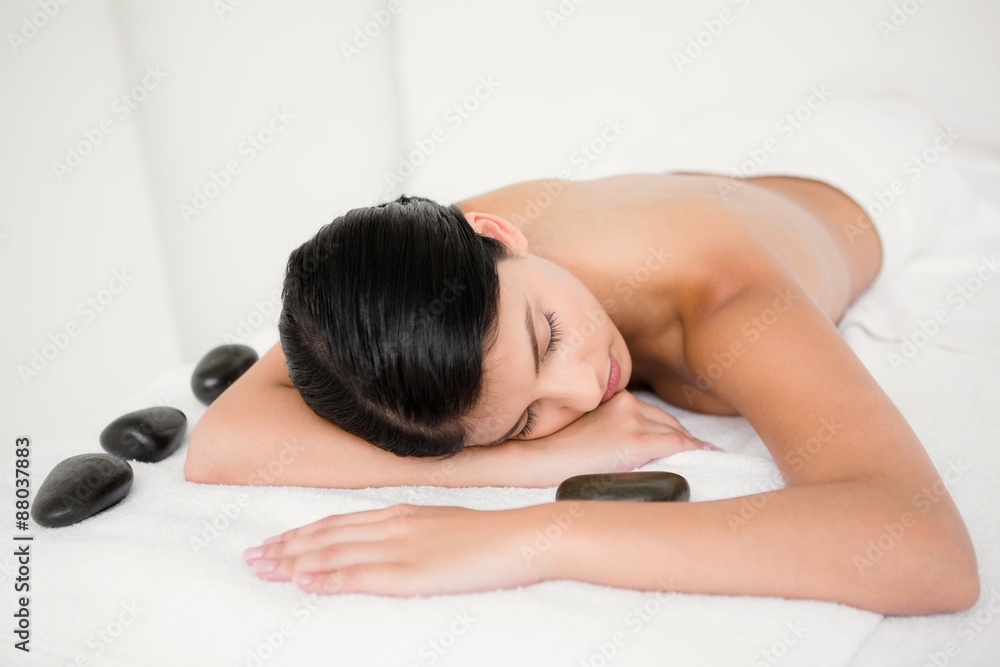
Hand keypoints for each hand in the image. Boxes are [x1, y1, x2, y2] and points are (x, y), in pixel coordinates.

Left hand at [243, 503, 560, 595]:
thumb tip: (382, 540)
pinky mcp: (415, 572)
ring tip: (265, 570)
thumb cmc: (489, 535)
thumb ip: (409, 530)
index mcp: (400, 513)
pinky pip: (363, 576)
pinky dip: (330, 579)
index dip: (301, 533)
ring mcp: (402, 547)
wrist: (524, 537)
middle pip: (327, 535)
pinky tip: (306, 583)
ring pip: (336, 553)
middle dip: (286, 547)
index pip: (337, 522)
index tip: (273, 542)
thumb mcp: (441, 524)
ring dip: (296, 562)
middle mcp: (393, 525)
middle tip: (251, 558)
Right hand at [497, 391, 714, 486]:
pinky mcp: (636, 442)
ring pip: (676, 432)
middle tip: (700, 452)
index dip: (668, 429)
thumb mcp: (578, 431)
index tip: (682, 440)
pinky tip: (709, 458)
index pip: (650, 414)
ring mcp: (632, 421)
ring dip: (690, 446)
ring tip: (705, 458)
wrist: (531, 461)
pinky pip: (679, 445)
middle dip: (683, 437)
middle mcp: (625, 403)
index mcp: (610, 399)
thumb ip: (603, 431)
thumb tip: (617, 449)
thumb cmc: (548, 453)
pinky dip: (697, 451)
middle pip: (668, 422)